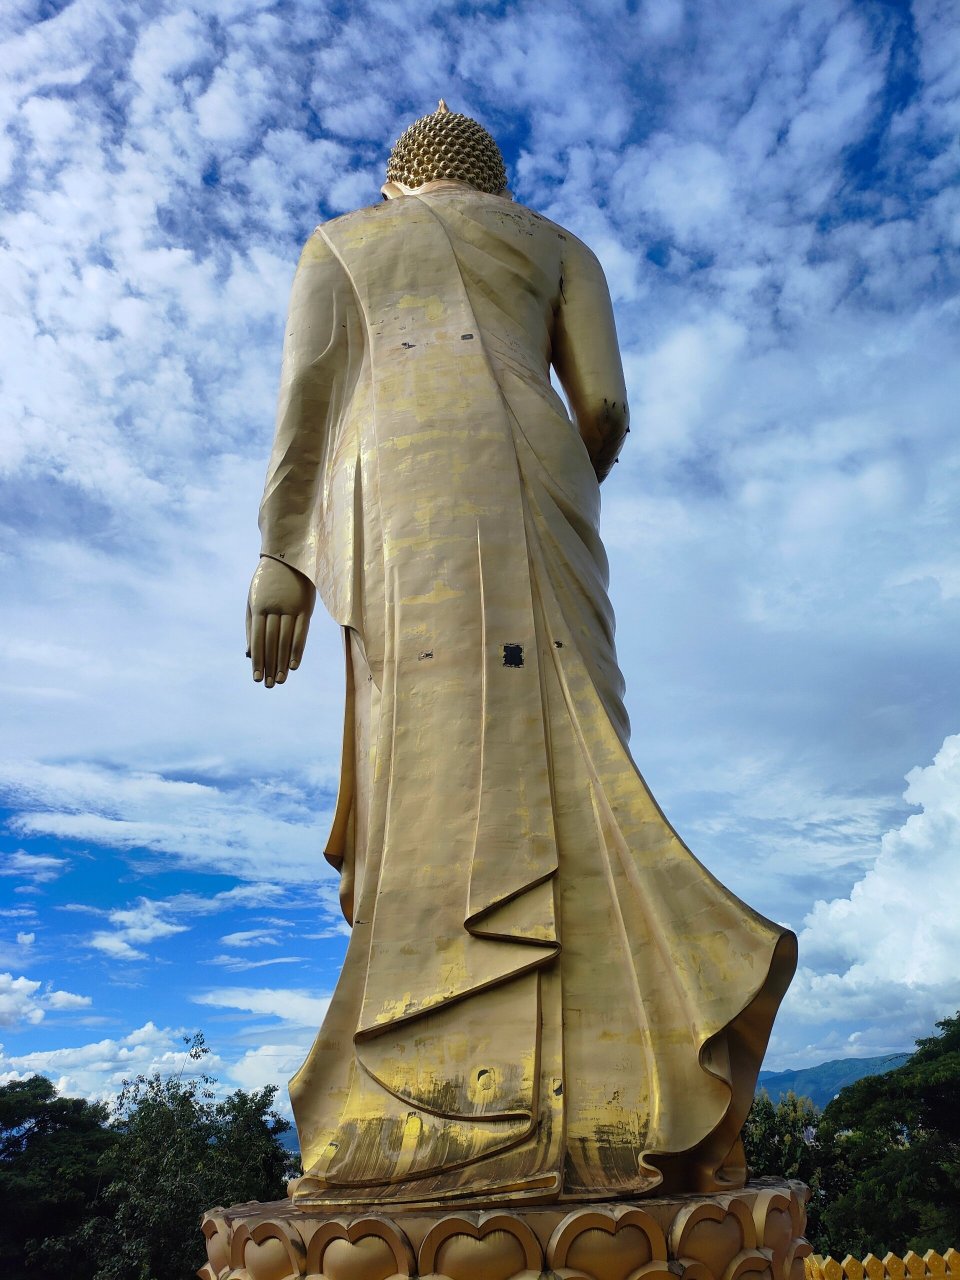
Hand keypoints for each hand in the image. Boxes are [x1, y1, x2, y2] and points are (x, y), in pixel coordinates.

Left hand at [246, 557, 315, 686]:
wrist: (287, 554)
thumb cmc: (266, 581)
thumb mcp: (253, 600)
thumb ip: (250, 626)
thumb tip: (248, 653)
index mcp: (259, 606)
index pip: (257, 639)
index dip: (257, 660)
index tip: (256, 677)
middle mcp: (275, 608)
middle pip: (272, 643)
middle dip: (270, 666)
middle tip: (269, 685)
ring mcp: (291, 607)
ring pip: (286, 640)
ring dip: (283, 662)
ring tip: (280, 680)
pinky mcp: (305, 606)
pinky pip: (302, 632)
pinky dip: (297, 650)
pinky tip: (294, 665)